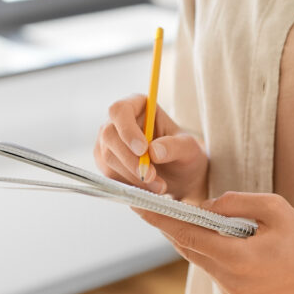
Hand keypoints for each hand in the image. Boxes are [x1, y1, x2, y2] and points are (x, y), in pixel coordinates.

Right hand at [93, 94, 207, 201]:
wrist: (179, 174)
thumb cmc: (183, 153)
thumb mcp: (188, 148)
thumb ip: (174, 146)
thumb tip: (154, 151)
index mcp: (137, 105)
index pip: (120, 110)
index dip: (127, 130)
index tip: (142, 150)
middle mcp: (117, 121)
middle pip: (109, 135)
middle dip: (130, 160)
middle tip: (151, 176)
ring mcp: (108, 141)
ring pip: (108, 158)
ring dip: (133, 176)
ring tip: (158, 185)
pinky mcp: (105, 161)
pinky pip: (110, 174)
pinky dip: (129, 184)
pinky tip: (148, 187)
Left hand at [135, 191, 293, 293]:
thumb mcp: (273, 207)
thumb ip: (234, 202)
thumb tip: (201, 207)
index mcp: (240, 258)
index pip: (189, 236)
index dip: (161, 219)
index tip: (138, 205)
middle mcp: (231, 282)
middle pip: (189, 249)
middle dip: (173, 226)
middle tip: (155, 204)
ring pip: (200, 261)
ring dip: (194, 240)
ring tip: (187, 216)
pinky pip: (214, 272)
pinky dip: (211, 254)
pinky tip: (219, 239)